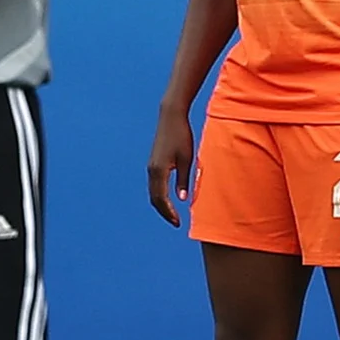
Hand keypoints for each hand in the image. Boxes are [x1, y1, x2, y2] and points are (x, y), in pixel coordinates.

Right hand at [147, 111, 195, 226]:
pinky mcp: (154, 163)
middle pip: (154, 198)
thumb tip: (182, 200)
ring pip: (153, 192)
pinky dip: (160, 195)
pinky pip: (155, 184)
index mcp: (159, 171)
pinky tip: (169, 198)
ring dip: (162, 204)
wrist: (171, 116)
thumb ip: (184, 180)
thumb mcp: (187, 159)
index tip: (178, 222)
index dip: (169, 212)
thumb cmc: (182, 136)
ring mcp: (151, 166)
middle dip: (164, 212)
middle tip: (176, 222)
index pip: (161, 199)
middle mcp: (152, 170)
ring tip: (173, 213)